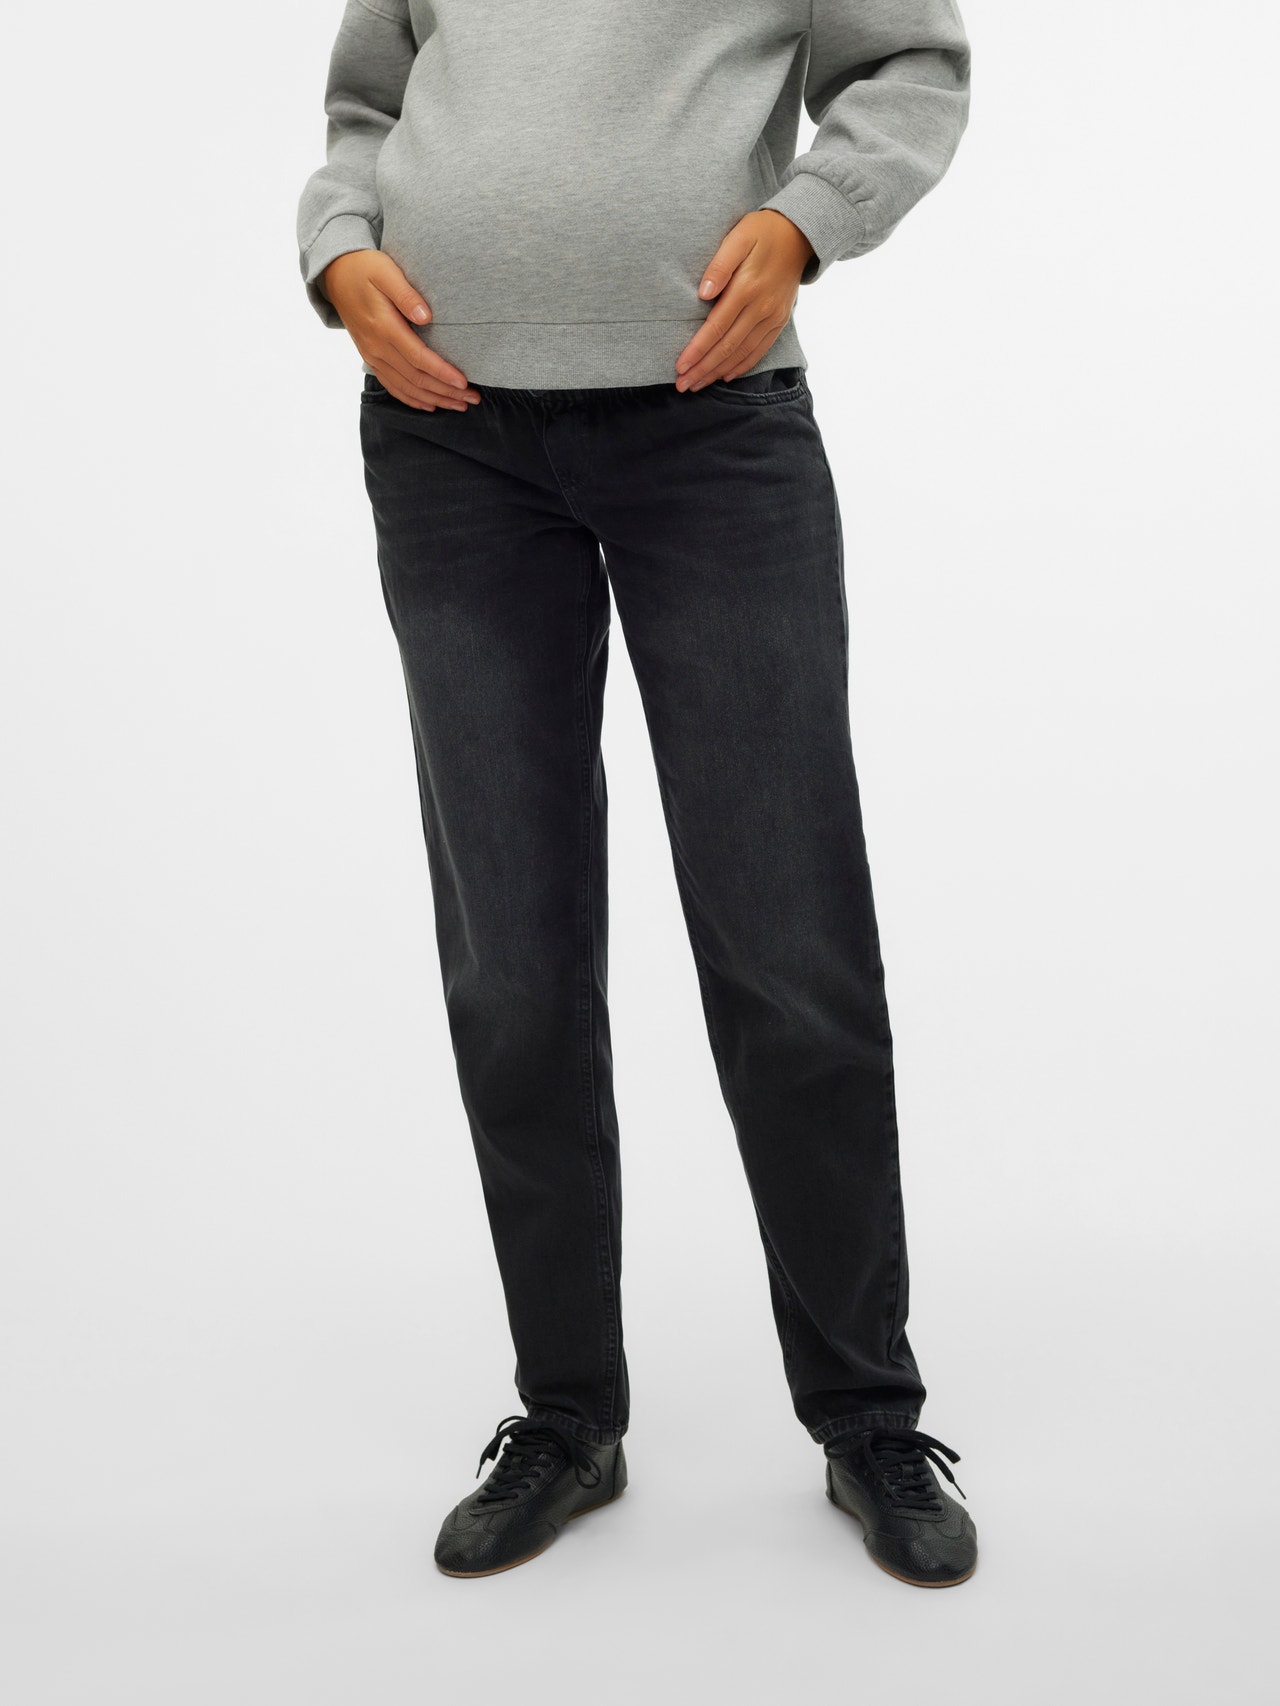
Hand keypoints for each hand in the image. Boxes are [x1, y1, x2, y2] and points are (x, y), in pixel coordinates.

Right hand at [321, 250, 480, 411]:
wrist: (336, 274)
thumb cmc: (365, 269)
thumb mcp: (386, 271)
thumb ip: (405, 294)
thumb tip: (426, 316)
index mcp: (383, 327)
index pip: (418, 358)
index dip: (442, 373)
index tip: (464, 382)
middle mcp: (377, 348)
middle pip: (416, 379)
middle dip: (446, 392)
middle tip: (473, 398)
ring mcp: (372, 356)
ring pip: (406, 387)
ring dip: (435, 399)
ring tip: (460, 406)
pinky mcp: (371, 359)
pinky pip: (392, 386)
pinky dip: (413, 399)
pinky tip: (431, 405)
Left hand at [675, 210, 814, 391]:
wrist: (799, 234)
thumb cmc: (762, 233)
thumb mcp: (738, 238)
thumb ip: (719, 265)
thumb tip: (703, 293)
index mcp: (748, 288)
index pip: (717, 327)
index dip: (697, 349)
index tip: (680, 365)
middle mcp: (762, 308)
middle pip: (727, 347)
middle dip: (703, 368)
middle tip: (682, 385)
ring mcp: (773, 317)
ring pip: (742, 353)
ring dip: (718, 372)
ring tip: (697, 385)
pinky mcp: (779, 321)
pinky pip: (759, 350)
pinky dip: (742, 366)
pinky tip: (725, 375)